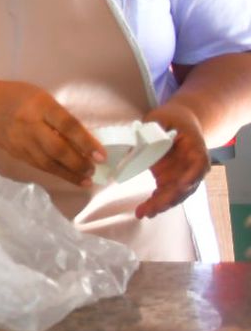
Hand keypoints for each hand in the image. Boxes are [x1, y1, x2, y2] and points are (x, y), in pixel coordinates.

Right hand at [0, 81, 101, 185]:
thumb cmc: (20, 96)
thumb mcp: (42, 97)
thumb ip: (60, 115)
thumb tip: (85, 139)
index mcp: (40, 105)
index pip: (67, 125)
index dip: (86, 142)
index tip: (102, 156)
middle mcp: (30, 125)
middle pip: (57, 149)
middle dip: (78, 163)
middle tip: (94, 170)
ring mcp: (21, 141)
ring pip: (48, 162)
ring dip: (69, 174)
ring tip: (86, 180)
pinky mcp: (16, 153)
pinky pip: (39, 166)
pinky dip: (56, 173)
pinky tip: (69, 177)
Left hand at [136, 103, 209, 219]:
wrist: (181, 121)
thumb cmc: (172, 118)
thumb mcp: (160, 118)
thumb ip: (150, 130)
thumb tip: (133, 146)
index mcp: (196, 148)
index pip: (198, 165)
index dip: (191, 176)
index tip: (182, 186)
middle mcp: (193, 166)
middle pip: (186, 186)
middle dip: (169, 199)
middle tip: (151, 209)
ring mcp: (183, 174)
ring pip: (176, 194)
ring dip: (161, 205)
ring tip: (143, 213)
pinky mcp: (172, 179)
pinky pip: (166, 193)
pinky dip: (156, 202)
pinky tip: (144, 210)